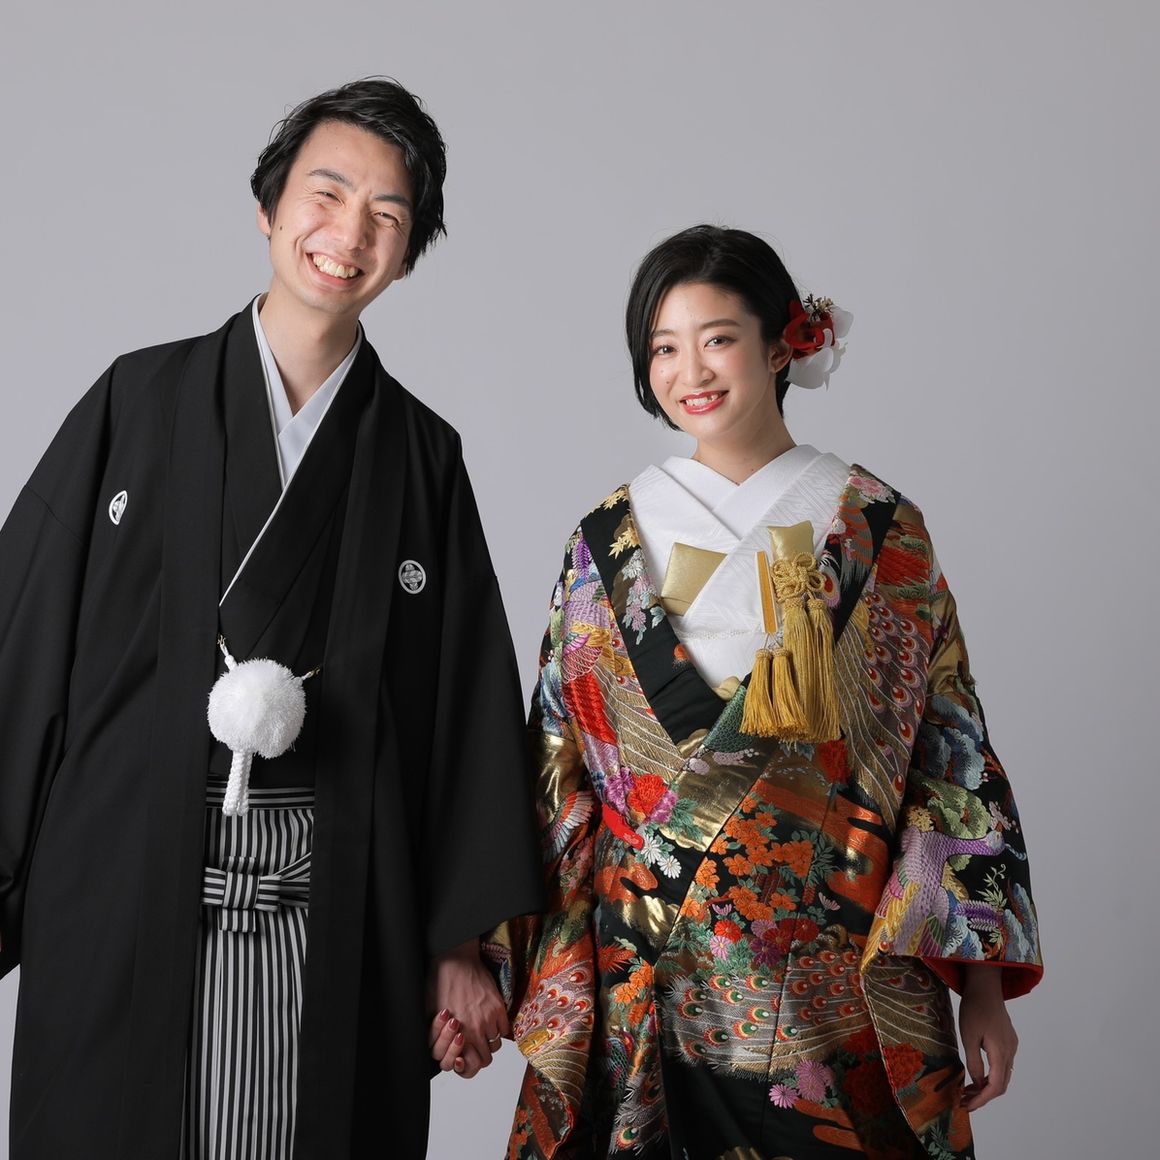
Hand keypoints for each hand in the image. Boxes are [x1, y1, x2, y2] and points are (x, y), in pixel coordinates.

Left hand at [428, 938, 508, 1078]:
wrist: (454, 960)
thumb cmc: (439, 984)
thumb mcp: (431, 1016)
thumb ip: (438, 1039)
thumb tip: (446, 1052)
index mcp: (457, 1035)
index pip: (469, 1067)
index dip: (466, 1066)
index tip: (463, 1058)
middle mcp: (475, 1030)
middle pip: (485, 1060)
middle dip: (477, 1056)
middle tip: (472, 1047)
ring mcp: (489, 1018)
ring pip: (495, 1045)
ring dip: (488, 1042)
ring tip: (480, 1032)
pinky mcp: (498, 1006)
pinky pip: (505, 1029)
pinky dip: (499, 1029)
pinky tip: (489, 1021)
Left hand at [959, 964, 1017, 1110]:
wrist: (986, 986)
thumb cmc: (975, 1008)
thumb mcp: (968, 1035)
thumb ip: (973, 1062)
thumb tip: (976, 1083)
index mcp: (1001, 1053)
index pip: (995, 1087)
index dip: (982, 1100)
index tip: (967, 1107)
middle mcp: (1010, 1052)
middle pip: (1001, 1085)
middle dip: (983, 1097)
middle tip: (964, 1101)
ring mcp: (1011, 1046)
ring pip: (1002, 1076)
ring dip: (987, 1087)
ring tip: (967, 1091)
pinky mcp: (1008, 1041)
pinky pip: (1002, 1065)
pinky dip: (990, 1075)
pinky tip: (976, 1075)